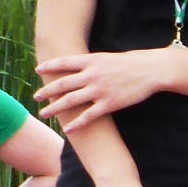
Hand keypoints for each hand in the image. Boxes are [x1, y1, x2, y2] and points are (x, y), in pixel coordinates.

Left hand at [35, 48, 171, 134]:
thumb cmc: (133, 62)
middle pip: (62, 84)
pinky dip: (77, 123)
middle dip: (47, 91)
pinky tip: (68, 129)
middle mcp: (92, 75)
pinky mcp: (109, 103)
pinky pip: (88, 115)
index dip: (50, 66)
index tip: (38, 69)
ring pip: (70, 100)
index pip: (65, 62)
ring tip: (44, 113)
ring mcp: (99, 90)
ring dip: (54, 108)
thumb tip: (82, 66)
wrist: (151, 70)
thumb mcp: (109, 57)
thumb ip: (94, 63)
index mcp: (92, 61)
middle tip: (36, 97)